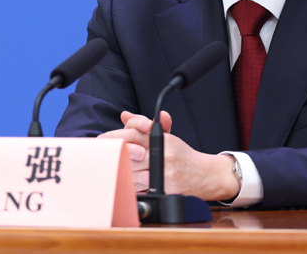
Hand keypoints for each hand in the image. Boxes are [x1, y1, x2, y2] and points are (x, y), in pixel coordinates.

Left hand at [98, 111, 239, 200]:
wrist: (205, 175)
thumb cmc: (182, 156)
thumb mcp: (165, 136)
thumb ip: (142, 125)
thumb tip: (124, 115)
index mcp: (162, 139)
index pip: (133, 133)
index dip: (114, 137)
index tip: (101, 141)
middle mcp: (164, 155)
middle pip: (128, 154)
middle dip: (115, 156)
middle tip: (104, 157)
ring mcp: (165, 174)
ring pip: (131, 174)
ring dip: (122, 173)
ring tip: (118, 171)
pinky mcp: (166, 191)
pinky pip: (140, 191)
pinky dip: (131, 188)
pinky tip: (128, 184)